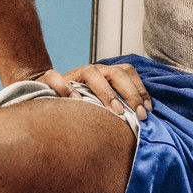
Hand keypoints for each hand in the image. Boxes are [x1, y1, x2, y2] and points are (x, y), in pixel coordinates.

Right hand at [29, 62, 152, 121]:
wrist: (43, 94)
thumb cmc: (78, 104)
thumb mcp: (99, 105)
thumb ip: (117, 108)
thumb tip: (141, 121)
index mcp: (106, 74)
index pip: (128, 73)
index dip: (140, 90)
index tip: (148, 111)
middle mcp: (92, 71)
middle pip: (116, 73)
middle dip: (131, 94)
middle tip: (138, 115)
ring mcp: (73, 74)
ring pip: (91, 73)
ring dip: (106, 92)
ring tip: (116, 111)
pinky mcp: (50, 79)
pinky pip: (57, 78)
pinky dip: (66, 88)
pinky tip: (75, 103)